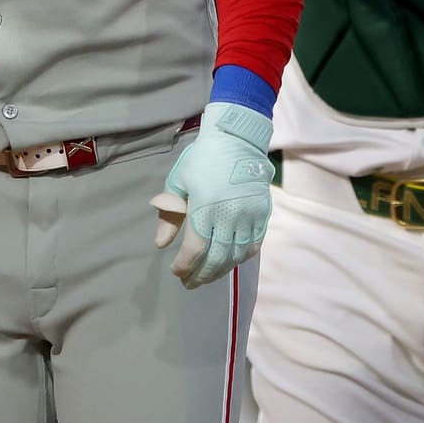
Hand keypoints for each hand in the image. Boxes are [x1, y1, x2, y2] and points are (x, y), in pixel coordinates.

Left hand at [151, 102, 274, 288]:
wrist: (238, 140)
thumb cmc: (202, 159)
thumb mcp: (178, 181)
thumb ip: (169, 214)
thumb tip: (161, 244)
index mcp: (204, 207)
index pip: (195, 248)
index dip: (185, 265)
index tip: (176, 271)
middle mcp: (229, 216)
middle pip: (216, 258)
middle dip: (201, 274)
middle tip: (190, 282)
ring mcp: (249, 216)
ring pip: (235, 256)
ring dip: (220, 270)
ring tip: (207, 276)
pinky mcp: (262, 215)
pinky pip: (253, 246)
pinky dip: (240, 258)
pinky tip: (229, 261)